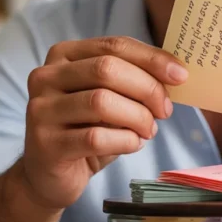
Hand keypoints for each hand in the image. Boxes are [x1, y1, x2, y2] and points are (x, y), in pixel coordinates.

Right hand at [22, 36, 187, 210]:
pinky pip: (96, 138)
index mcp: (63, 55)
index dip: (151, 59)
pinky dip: (125, 141)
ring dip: (137, 117)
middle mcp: (45, 77)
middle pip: (107, 69)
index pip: (113, 46)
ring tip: (148, 130)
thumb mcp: (110, 99)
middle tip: (165, 110)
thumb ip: (133, 81)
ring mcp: (41, 110)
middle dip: (147, 89)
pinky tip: (133, 144)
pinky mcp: (45, 143)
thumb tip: (175, 74)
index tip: (180, 76)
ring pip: (101, 102)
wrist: (51, 175)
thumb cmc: (87, 131)